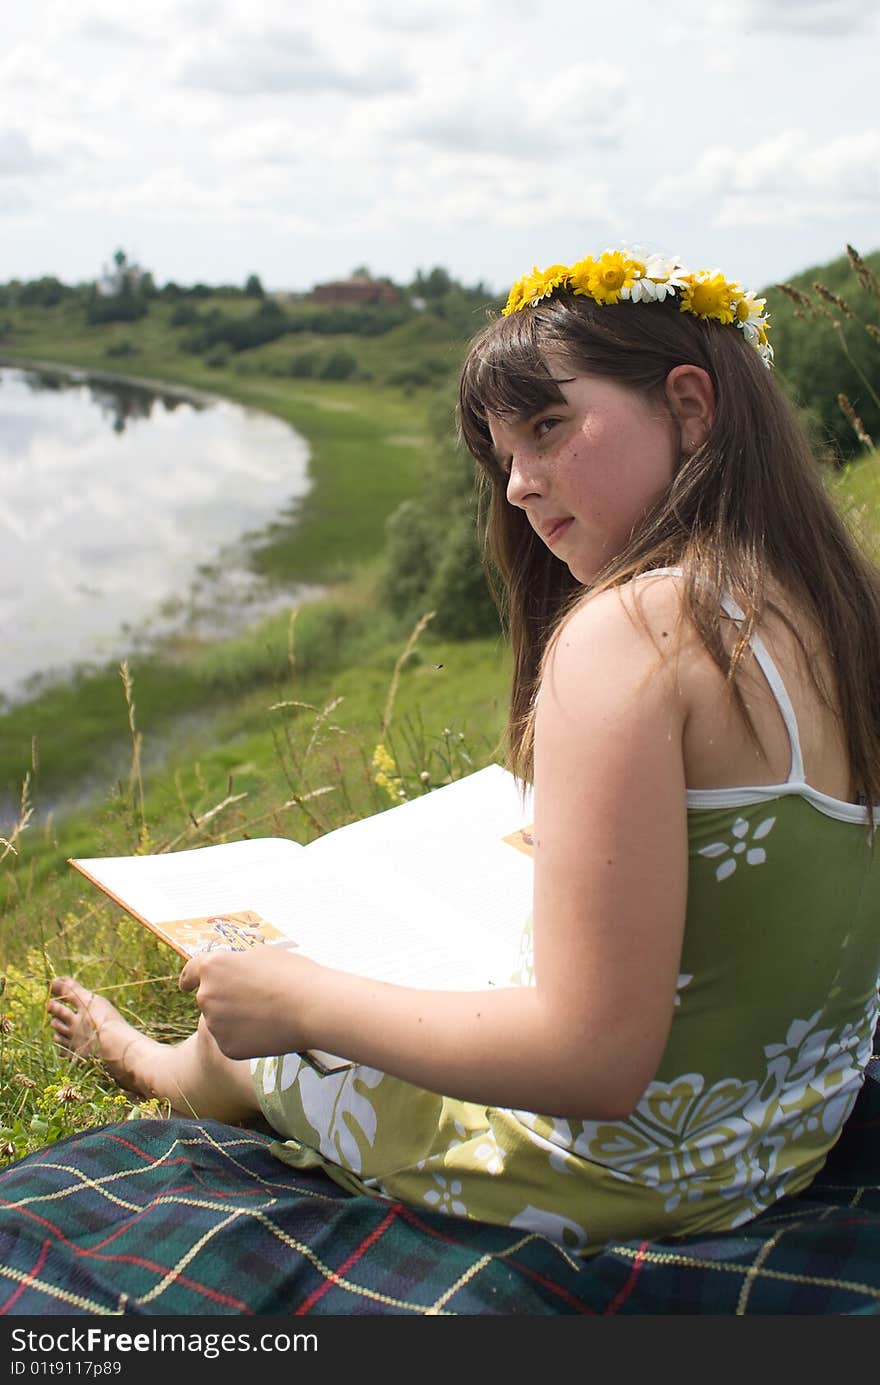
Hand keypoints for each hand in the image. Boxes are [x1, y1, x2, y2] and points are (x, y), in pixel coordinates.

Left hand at [179, 945, 317, 1059]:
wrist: (311, 1007)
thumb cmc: (292, 974)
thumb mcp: (263, 954)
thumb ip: (239, 963)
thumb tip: (235, 971)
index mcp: (213, 967)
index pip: (191, 972)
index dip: (189, 978)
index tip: (186, 985)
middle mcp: (207, 995)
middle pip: (210, 998)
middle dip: (225, 999)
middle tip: (255, 1000)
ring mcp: (215, 1024)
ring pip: (221, 1021)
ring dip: (236, 1019)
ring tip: (268, 1014)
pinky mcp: (226, 1047)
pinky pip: (232, 1041)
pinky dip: (246, 1038)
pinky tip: (268, 1031)